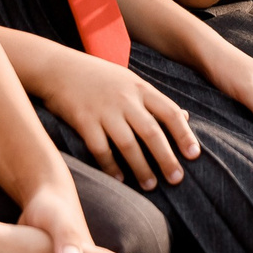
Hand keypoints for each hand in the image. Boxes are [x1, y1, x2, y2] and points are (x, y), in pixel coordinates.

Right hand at [35, 47, 196, 190]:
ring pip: (128, 144)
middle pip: (152, 132)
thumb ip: (155, 100)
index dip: (184, 135)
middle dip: (166, 158)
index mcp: (140, 88)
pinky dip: (111, 166)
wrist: (58, 67)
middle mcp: (125, 99)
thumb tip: (185, 116)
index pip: (169, 112)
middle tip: (177, 179)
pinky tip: (119, 179)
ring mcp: (103, 110)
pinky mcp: (83, 120)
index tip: (194, 155)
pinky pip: (100, 149)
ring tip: (150, 186)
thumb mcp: (130, 81)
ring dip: (141, 168)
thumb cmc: (99, 76)